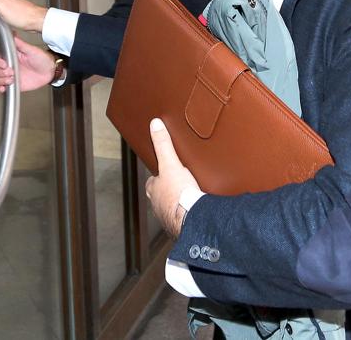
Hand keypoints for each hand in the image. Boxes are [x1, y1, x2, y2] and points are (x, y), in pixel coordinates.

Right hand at [0, 36, 57, 92]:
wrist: (49, 72)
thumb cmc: (42, 59)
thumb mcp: (31, 50)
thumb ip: (20, 43)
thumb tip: (12, 34)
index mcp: (10, 56)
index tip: (5, 64)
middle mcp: (8, 65)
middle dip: (0, 72)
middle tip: (11, 72)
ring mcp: (9, 75)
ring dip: (0, 80)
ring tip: (11, 79)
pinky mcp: (12, 84)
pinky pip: (0, 88)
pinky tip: (4, 87)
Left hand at [145, 118, 199, 237]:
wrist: (192, 219)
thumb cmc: (178, 193)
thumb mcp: (171, 164)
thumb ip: (163, 145)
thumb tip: (155, 125)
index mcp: (155, 190)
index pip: (152, 181)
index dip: (157, 176)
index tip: (163, 172)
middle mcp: (158, 205)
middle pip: (161, 196)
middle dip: (168, 191)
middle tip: (178, 185)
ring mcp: (169, 217)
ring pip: (171, 209)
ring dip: (178, 204)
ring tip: (188, 199)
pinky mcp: (182, 226)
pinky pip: (184, 219)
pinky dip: (189, 215)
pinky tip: (197, 212)